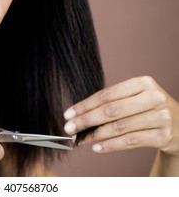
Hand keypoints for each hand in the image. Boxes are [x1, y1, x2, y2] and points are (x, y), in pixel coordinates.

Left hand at [63, 76, 178, 154]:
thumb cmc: (147, 108)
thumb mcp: (134, 98)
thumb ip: (110, 103)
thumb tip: (77, 116)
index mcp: (142, 83)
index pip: (107, 95)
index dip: (85, 105)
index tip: (68, 114)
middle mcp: (153, 97)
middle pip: (111, 111)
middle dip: (86, 120)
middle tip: (69, 128)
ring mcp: (160, 117)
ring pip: (120, 127)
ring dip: (96, 135)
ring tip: (81, 139)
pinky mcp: (163, 136)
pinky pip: (130, 141)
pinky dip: (111, 145)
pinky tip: (97, 147)